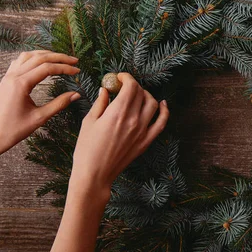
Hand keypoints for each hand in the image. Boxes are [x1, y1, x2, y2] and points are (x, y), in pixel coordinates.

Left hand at [0, 50, 80, 156]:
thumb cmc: (13, 130)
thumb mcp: (39, 117)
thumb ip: (59, 104)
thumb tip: (76, 94)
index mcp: (21, 84)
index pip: (47, 68)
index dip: (64, 68)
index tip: (77, 71)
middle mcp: (13, 76)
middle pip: (39, 58)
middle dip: (58, 57)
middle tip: (74, 60)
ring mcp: (8, 77)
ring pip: (28, 56)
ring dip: (45, 54)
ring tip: (59, 58)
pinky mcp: (6, 80)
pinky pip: (19, 62)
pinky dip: (33, 58)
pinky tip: (41, 62)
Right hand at [69, 73, 168, 205]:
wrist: (95, 174)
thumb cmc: (87, 149)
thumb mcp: (89, 122)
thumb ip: (100, 103)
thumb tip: (106, 90)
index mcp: (118, 112)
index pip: (130, 86)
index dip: (126, 77)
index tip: (119, 77)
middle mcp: (133, 119)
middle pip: (141, 93)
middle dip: (133, 85)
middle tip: (124, 86)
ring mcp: (142, 131)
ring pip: (153, 104)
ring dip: (146, 95)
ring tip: (137, 95)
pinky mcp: (146, 141)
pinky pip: (161, 123)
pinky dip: (164, 111)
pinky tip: (162, 104)